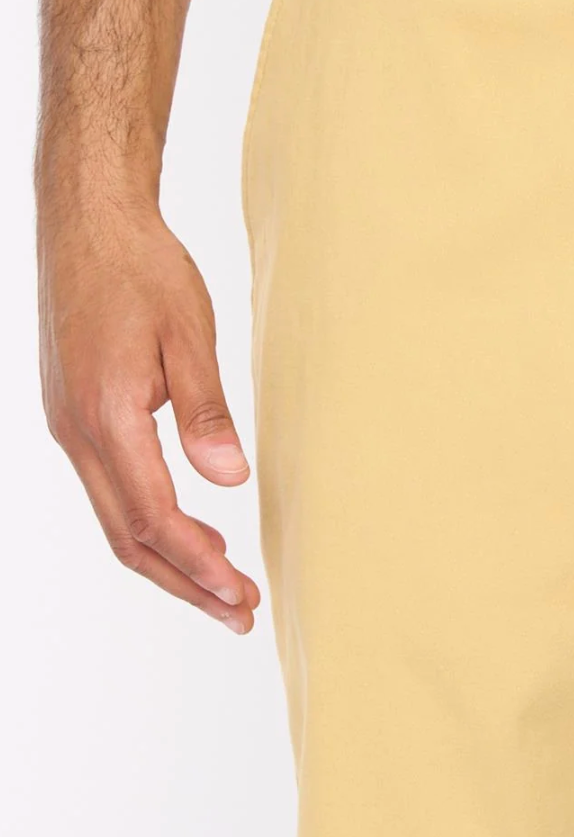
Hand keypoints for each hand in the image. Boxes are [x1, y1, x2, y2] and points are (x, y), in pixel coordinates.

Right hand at [39, 194, 260, 631]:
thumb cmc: (142, 269)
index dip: (199, 565)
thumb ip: (207, 411)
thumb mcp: (189, 335)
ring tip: (224, 590)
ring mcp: (69, 426)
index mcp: (106, 417)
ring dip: (170, 561)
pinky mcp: (75, 416)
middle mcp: (77, 432)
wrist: (87, 222)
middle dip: (187, 584)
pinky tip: (192, 533)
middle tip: (241, 614)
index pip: (154, 517)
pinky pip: (111, 491)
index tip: (241, 594)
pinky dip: (151, 524)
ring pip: (117, 520)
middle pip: (129, 538)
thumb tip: (230, 481)